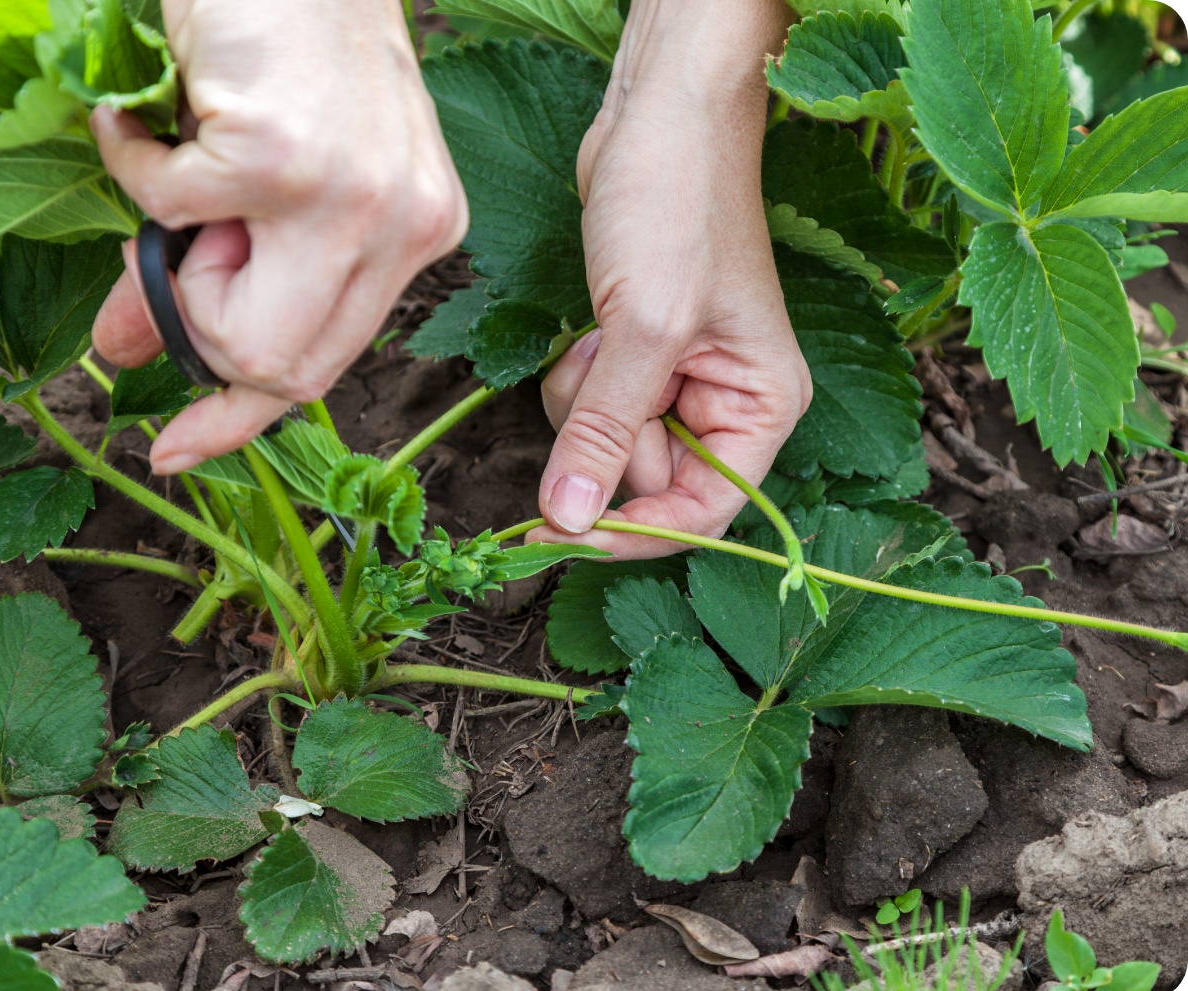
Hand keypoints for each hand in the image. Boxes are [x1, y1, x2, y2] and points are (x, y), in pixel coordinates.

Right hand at [91, 0, 467, 474]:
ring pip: (235, 325)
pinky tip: (155, 113)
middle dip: (205, 334)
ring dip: (177, 261)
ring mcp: (352, 198)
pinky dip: (136, 163)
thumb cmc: (284, 44)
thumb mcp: (269, 179)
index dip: (246, 418)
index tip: (179, 450)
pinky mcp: (285, 161)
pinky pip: (170, 213)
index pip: (331, 363)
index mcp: (415, 234)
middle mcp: (403, 227)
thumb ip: (221, 273)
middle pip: (286, 369)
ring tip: (191, 172)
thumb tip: (128, 353)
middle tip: (180, 251)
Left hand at [528, 0, 808, 558]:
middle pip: (646, 480)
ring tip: (595, 336)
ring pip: (607, 444)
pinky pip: (590, 406)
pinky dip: (575, 377)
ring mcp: (677, 381)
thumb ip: (605, 433)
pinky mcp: (635, 356)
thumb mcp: (643, 330)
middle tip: (596, 371)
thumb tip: (566, 523)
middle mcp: (725, 404)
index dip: (634, 532)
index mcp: (761, 408)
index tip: (563, 537)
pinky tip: (587, 326)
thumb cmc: (677, 208)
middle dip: (603, 437)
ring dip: (582, 403)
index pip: (704, 512)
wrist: (656, 118)